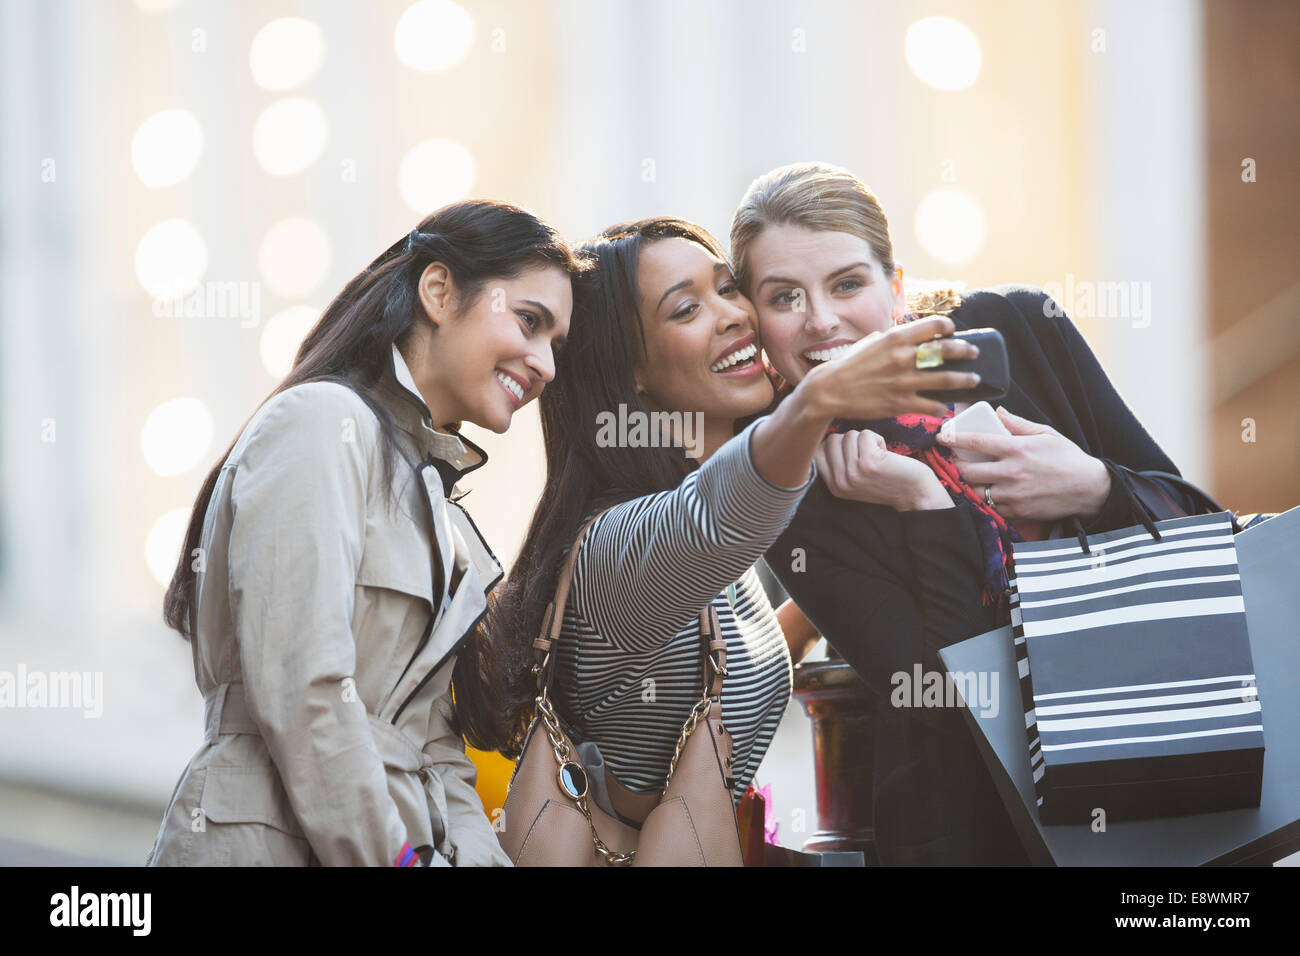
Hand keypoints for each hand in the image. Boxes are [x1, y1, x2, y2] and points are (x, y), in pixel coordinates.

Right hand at [798, 316, 980, 420]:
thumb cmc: (847, 365)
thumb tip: (903, 337)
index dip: (948, 327)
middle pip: (947, 351)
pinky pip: (932, 405)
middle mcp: (903, 358)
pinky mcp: (901, 403)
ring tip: (973, 380)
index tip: (952, 331)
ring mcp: (904, 382)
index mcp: (896, 338)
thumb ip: (889, 339)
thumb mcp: (869, 343)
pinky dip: (942, 406)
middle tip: (973, 353)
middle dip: (965, 351)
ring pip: (947, 379)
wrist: (829, 391)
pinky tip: (945, 407)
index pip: (934, 326)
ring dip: (965, 380)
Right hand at [816, 429, 953, 511]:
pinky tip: (886, 454)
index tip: (854, 453)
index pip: (817, 452)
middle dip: (852, 441)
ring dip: (867, 440)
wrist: (916, 494)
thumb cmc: (888, 480)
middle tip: (868, 456)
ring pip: (849, 435)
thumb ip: (838, 463)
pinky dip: (878, 439)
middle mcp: (839, 482)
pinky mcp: (868, 463)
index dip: (835, 445)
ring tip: (878, 456)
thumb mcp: (855, 478)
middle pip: (832, 440)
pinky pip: (865, 434)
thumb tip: (822, 433)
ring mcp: (853, 473)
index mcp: (834, 486)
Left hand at [936, 406, 1111, 521]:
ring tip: (973, 475)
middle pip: (967, 470)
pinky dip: (986, 498)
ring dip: (970, 483)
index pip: (976, 442)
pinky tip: (989, 490)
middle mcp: (1011, 473)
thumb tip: (998, 413)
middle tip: (957, 459)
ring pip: (975, 490)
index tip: (942, 436)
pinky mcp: (1016, 511)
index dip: (954, 438)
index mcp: (1017, 449)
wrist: (1089, 489)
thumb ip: (1018, 424)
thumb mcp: (1046, 434)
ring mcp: (1012, 494)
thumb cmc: (1067, 458)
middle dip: (957, 464)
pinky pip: (990, 506)